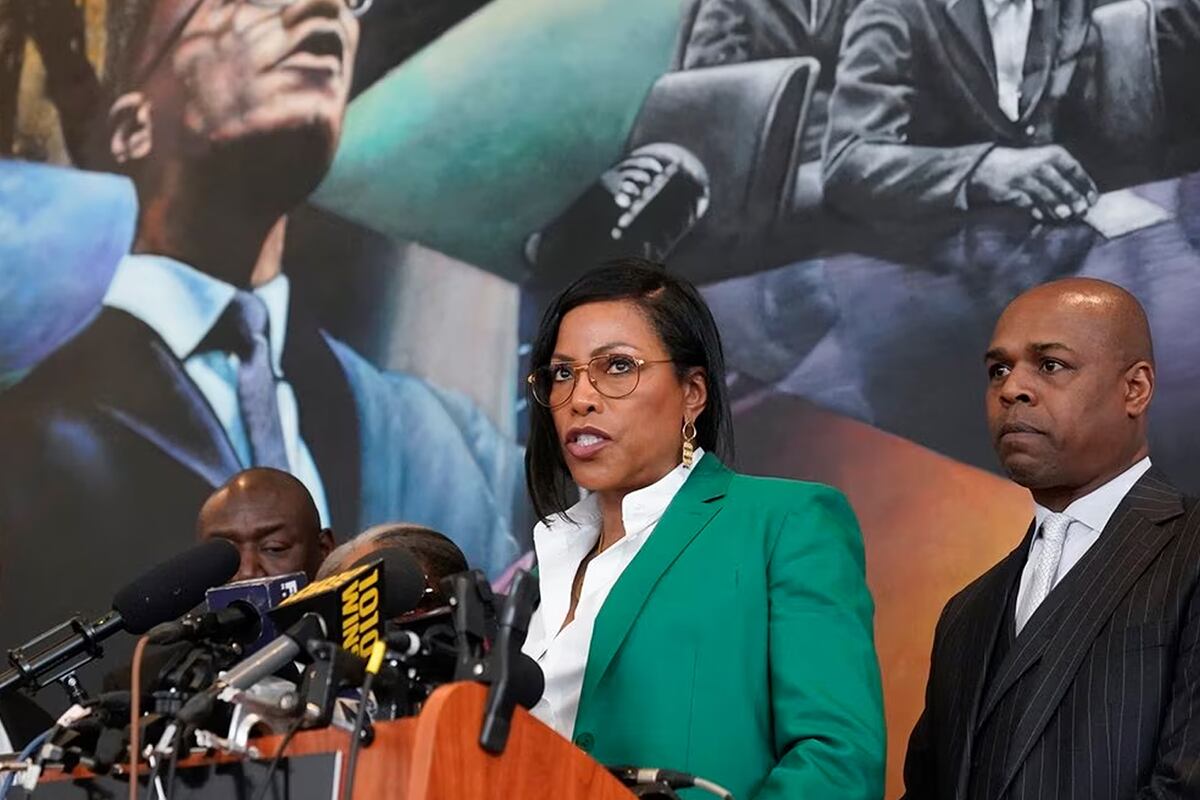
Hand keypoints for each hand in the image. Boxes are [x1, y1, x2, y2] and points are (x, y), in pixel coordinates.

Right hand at [968, 146, 1098, 221]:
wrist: (987, 166)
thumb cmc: (1023, 166)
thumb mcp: (1045, 163)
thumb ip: (1062, 178)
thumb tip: (1081, 198)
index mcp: (1054, 154)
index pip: (1075, 170)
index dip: (1086, 186)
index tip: (1093, 200)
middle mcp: (1041, 164)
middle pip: (1062, 184)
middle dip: (1073, 198)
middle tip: (1081, 211)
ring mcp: (1025, 177)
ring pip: (1046, 194)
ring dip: (1057, 206)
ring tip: (1064, 216)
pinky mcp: (1012, 190)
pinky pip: (1028, 203)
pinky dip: (1036, 210)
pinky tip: (1041, 216)